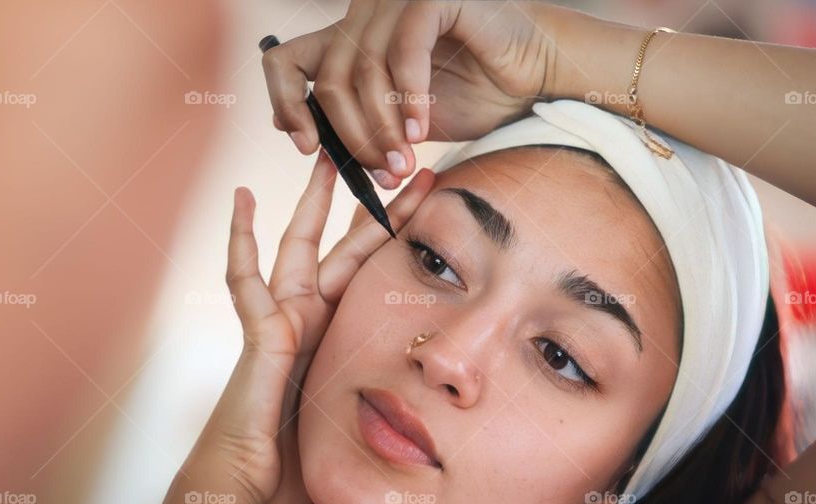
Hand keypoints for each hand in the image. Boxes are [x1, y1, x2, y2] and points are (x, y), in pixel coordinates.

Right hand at [189, 149, 434, 503]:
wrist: (250, 488)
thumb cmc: (295, 462)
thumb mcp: (353, 414)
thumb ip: (376, 392)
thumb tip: (426, 397)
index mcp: (336, 334)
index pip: (371, 272)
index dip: (395, 236)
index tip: (425, 204)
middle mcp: (309, 320)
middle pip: (343, 247)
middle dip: (369, 205)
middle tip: (392, 161)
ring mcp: (281, 320)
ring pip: (301, 246)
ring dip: (314, 201)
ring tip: (326, 155)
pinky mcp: (259, 331)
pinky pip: (247, 277)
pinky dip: (243, 238)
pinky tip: (244, 198)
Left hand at [261, 0, 580, 187]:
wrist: (532, 79)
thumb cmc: (470, 97)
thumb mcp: (397, 121)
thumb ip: (351, 120)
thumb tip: (297, 132)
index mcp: (346, 39)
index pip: (283, 62)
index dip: (285, 105)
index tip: (307, 147)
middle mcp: (363, 15)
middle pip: (326, 79)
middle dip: (352, 137)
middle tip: (383, 173)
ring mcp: (394, 2)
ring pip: (362, 71)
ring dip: (382, 128)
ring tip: (404, 162)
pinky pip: (404, 51)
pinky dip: (410, 98)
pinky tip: (423, 131)